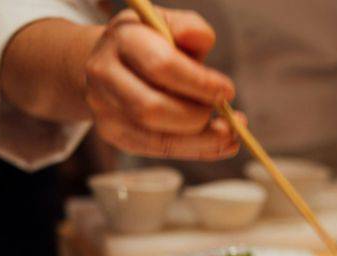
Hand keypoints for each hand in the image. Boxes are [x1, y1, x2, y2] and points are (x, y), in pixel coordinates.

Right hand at [84, 8, 242, 159]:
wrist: (112, 60)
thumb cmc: (152, 42)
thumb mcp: (169, 24)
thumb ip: (190, 28)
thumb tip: (204, 40)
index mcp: (122, 38)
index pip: (161, 66)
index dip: (199, 83)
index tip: (228, 91)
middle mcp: (105, 74)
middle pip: (152, 108)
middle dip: (197, 116)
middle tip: (225, 114)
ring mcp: (105, 108)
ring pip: (156, 138)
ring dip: (202, 141)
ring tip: (231, 135)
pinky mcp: (115, 134)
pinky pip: (159, 150)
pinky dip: (197, 150)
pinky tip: (220, 145)